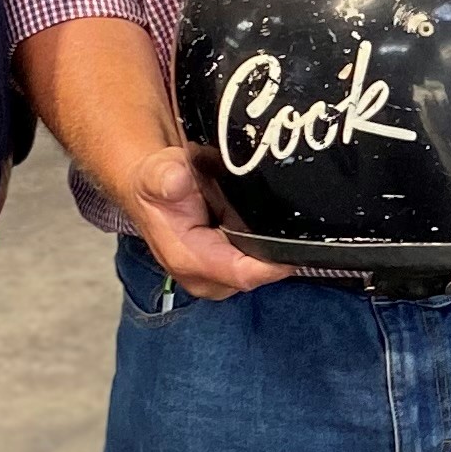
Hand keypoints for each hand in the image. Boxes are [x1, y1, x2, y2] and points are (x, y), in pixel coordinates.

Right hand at [125, 142, 292, 300]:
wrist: (152, 190)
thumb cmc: (157, 183)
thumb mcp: (157, 172)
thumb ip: (165, 177)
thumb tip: (175, 180)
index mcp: (189, 261)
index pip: (243, 274)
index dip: (273, 262)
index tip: (298, 240)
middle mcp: (206, 279)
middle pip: (260, 273)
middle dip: (276, 247)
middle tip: (281, 213)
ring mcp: (220, 278)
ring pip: (264, 267)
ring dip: (270, 243)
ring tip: (265, 211)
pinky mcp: (230, 271)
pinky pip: (260, 262)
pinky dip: (266, 243)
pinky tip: (264, 221)